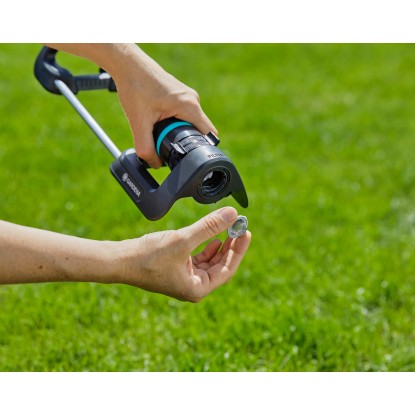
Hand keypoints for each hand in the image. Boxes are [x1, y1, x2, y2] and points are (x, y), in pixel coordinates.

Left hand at [113, 45, 216, 167]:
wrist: (127, 64)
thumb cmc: (135, 86)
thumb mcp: (139, 122)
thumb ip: (145, 147)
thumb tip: (154, 164)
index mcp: (190, 106)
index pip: (208, 134)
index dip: (201, 150)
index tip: (188, 157)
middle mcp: (193, 100)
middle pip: (198, 131)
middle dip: (184, 141)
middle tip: (164, 142)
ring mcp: (188, 97)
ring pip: (190, 123)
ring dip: (176, 131)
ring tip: (158, 127)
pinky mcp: (180, 96)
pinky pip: (183, 116)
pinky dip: (172, 122)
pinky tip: (157, 119)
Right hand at [118, 207, 250, 301]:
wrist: (121, 260)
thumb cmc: (149, 256)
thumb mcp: (183, 240)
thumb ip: (209, 226)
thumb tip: (232, 214)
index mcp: (197, 289)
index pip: (227, 269)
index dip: (238, 250)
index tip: (246, 232)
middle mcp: (193, 287)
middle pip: (220, 265)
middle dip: (230, 246)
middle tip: (240, 227)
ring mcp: (185, 279)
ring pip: (210, 261)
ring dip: (220, 245)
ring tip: (230, 229)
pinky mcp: (177, 269)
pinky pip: (199, 259)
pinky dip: (207, 247)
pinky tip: (214, 238)